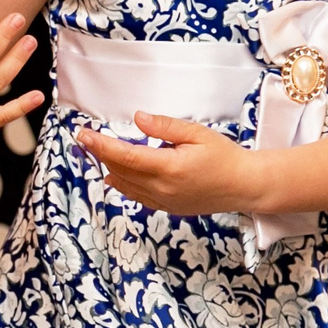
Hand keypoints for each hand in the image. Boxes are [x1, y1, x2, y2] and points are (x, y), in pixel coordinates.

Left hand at [76, 113, 260, 214]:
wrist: (244, 186)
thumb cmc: (224, 157)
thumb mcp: (197, 133)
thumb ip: (165, 126)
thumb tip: (138, 119)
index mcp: (169, 167)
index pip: (125, 155)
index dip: (101, 145)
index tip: (83, 134)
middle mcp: (162, 188)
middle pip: (121, 170)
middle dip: (101, 153)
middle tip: (86, 138)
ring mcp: (164, 201)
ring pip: (126, 185)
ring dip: (110, 168)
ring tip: (97, 152)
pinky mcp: (167, 208)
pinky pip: (137, 196)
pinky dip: (123, 184)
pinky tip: (114, 176)